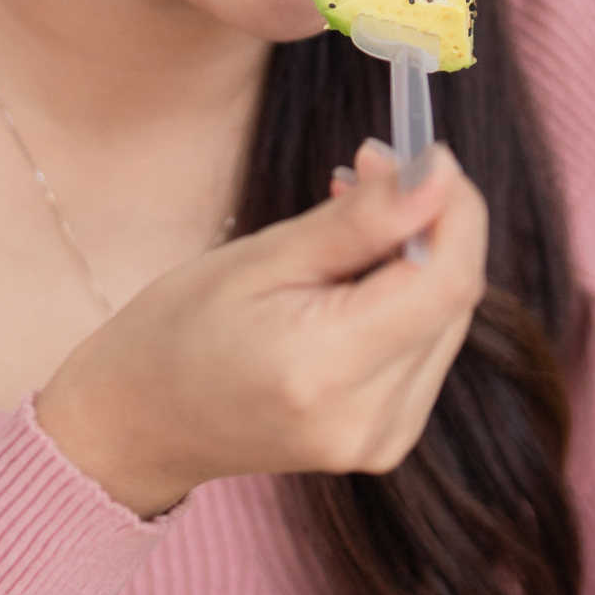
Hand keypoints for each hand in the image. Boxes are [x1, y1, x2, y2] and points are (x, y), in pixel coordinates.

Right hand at [35, 141, 487, 516]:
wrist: (140, 424)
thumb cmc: (177, 332)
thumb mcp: (260, 257)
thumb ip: (360, 220)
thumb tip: (440, 173)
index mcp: (326, 369)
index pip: (447, 279)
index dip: (454, 207)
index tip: (423, 153)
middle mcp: (366, 418)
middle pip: (454, 299)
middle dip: (432, 223)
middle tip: (368, 169)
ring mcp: (380, 440)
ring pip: (447, 321)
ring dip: (418, 259)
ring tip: (348, 221)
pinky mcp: (385, 441)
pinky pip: (425, 351)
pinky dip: (405, 301)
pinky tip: (354, 278)